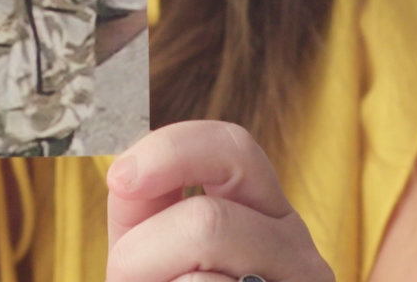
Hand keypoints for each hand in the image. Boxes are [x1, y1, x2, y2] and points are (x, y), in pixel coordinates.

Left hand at [106, 121, 333, 281]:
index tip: (120, 178)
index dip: (171, 151)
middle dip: (143, 253)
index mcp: (263, 209)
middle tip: (128, 278)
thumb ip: (142, 205)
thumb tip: (126, 178)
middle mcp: (296, 250)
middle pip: (209, 223)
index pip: (233, 148)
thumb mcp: (152, 245)